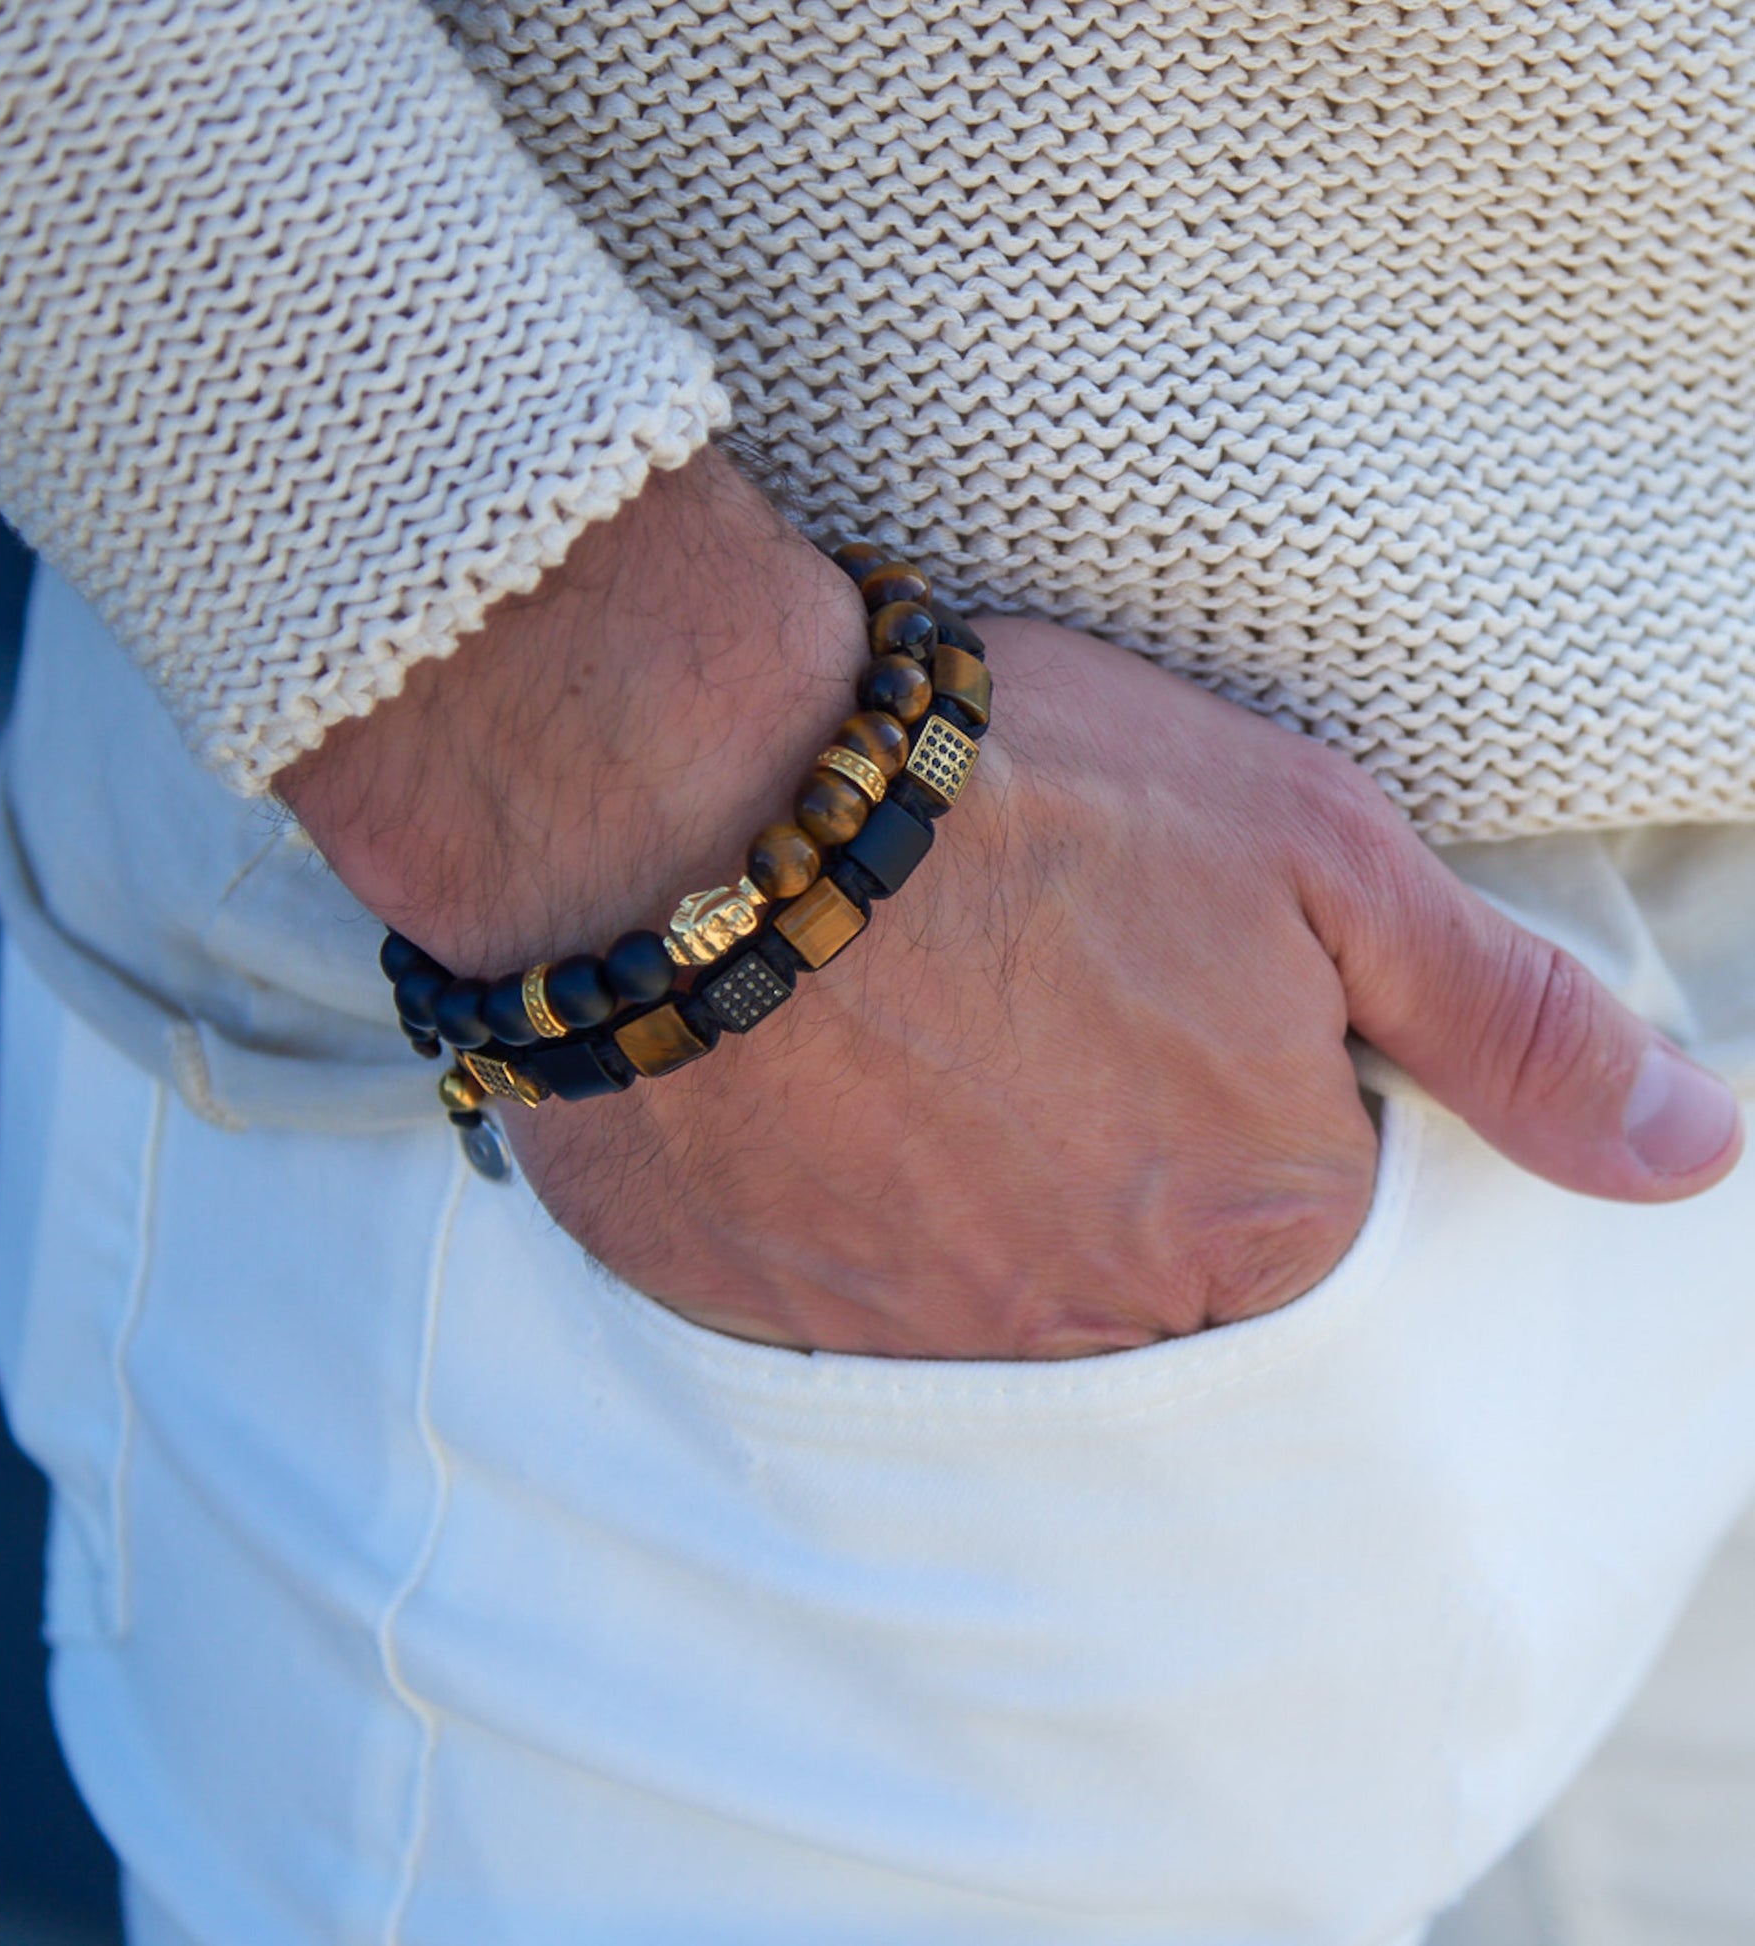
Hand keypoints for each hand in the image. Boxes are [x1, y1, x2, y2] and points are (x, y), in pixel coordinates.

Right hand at [283, 455, 1743, 1358]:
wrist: (703, 796)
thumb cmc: (1025, 794)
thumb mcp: (1317, 853)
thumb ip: (1510, 1022)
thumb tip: (1696, 1152)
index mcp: (1262, 1225)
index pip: (1317, 1221)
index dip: (1249, 1085)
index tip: (1164, 990)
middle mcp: (1098, 1325)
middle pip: (1154, 1274)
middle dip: (1115, 1146)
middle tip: (1030, 1000)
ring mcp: (915, 1337)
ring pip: (995, 1294)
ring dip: (975, 1188)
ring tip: (917, 1037)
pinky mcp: (761, 1315)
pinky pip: (840, 1301)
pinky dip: (847, 1213)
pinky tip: (818, 1095)